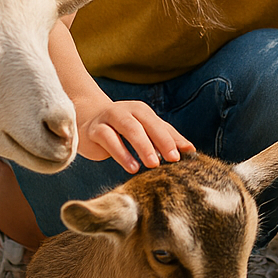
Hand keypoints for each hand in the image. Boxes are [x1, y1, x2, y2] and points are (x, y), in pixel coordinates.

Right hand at [75, 97, 193, 170]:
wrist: (86, 118)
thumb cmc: (121, 127)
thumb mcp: (143, 130)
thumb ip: (165, 137)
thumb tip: (190, 149)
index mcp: (141, 111)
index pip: (160, 125)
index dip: (172, 139)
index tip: (184, 155)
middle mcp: (127, 111)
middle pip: (146, 124)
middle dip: (161, 141)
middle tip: (172, 159)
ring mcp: (109, 118)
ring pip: (129, 129)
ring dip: (143, 146)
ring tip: (153, 164)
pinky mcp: (95, 130)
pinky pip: (109, 140)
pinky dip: (122, 153)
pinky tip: (132, 166)